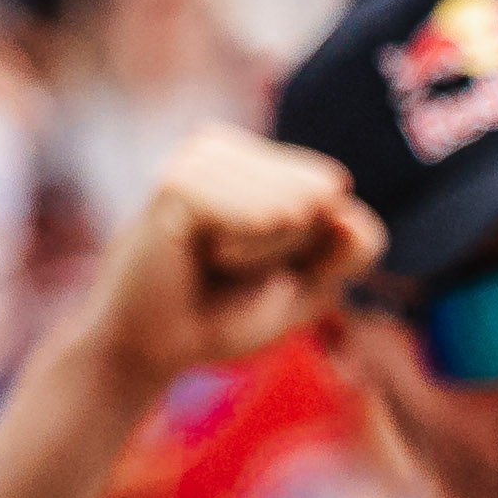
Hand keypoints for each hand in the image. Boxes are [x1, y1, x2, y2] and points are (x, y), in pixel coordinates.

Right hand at [77, 126, 383, 387]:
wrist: (150, 351)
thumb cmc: (224, 315)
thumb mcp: (308, 288)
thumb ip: (347, 249)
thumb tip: (344, 205)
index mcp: (252, 159)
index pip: (335, 189)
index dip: (315, 247)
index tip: (262, 267)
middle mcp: (224, 147)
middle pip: (322, 193)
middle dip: (291, 248)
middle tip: (232, 268)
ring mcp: (198, 157)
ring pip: (292, 205)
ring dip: (263, 255)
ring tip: (213, 262)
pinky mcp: (178, 182)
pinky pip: (257, 216)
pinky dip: (243, 253)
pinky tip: (200, 255)